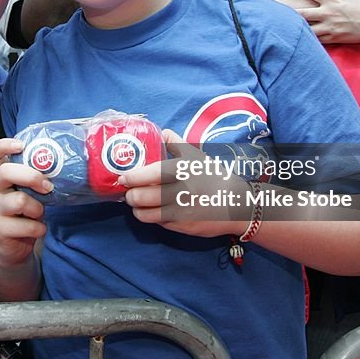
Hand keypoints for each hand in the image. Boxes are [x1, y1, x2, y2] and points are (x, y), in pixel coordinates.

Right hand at [0, 138, 50, 267]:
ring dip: (38, 209)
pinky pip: (28, 226)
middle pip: (5, 172)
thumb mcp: (30, 191)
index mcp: (2, 175)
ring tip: (38, 214)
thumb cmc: (26, 211)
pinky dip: (39, 228)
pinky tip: (36, 229)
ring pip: (20, 201)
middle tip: (47, 187)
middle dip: (30, 176)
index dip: (3, 146)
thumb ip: (37, 178)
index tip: (21, 146)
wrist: (13, 246)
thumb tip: (61, 166)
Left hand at [120, 130, 241, 237]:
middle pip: (141, 196)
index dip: (130, 178)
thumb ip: (176, 143)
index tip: (123, 178)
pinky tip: (153, 211)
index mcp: (180, 171)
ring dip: (137, 209)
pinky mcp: (182, 226)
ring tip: (137, 203)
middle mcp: (178, 191)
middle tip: (129, 192)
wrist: (236, 203)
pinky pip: (158, 222)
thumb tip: (161, 132)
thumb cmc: (212, 176)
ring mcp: (180, 211)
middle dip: (130, 195)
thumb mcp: (196, 156)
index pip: (147, 175)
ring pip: (145, 214)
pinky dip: (151, 217)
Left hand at [290, 0, 359, 44]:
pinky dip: (307, 38)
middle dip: (289, 12)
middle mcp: (328, 13)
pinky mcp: (333, 38)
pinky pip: (315, 39)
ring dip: (295, 27)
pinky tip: (301, 37)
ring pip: (305, 29)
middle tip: (281, 10)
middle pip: (300, 13)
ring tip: (286, 27)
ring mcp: (329, 27)